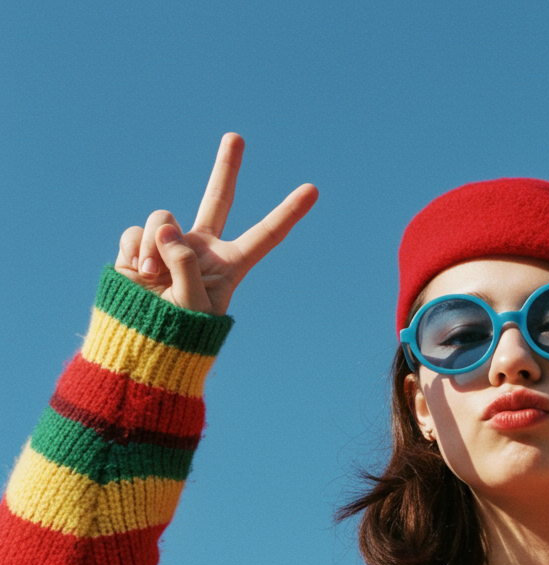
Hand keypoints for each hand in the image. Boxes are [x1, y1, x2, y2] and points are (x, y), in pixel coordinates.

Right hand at [114, 133, 317, 315]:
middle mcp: (202, 248)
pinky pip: (137, 232)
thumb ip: (183, 262)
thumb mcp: (191, 303)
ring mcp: (170, 243)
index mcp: (230, 265)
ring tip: (153, 278)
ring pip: (163, 219)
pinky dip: (135, 250)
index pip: (265, 235)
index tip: (313, 189)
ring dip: (154, 247)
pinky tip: (137, 274)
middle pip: (218, 199)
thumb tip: (163, 225)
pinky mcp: (140, 245)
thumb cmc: (178, 334)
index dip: (288, 212)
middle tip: (236, 137)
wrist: (141, 344)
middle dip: (226, 167)